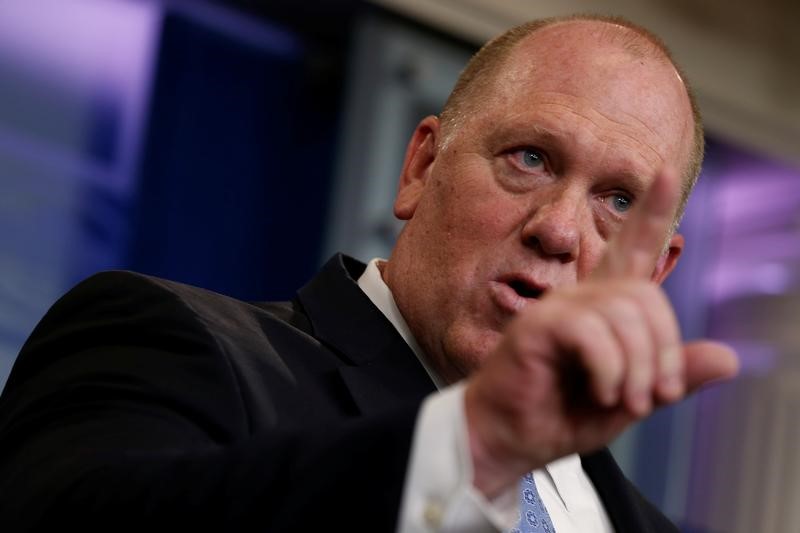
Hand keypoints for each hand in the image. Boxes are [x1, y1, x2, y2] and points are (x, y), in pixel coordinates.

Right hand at [464, 167, 738, 497]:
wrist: (510, 439)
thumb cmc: (560, 415)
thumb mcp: (633, 398)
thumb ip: (674, 376)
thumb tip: (728, 357)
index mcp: (604, 308)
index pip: (633, 249)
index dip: (652, 213)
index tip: (667, 172)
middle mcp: (581, 298)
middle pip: (646, 295)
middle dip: (662, 350)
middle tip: (655, 396)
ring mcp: (556, 308)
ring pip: (623, 313)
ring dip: (636, 367)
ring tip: (624, 400)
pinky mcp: (537, 325)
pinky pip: (591, 331)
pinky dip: (608, 368)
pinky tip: (599, 390)